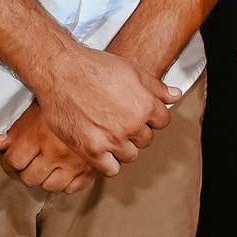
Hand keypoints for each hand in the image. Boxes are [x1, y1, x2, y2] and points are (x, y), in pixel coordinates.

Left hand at [0, 102, 97, 192]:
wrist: (102, 98)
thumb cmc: (67, 97)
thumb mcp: (38, 106)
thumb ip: (18, 127)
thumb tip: (0, 144)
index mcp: (39, 135)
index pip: (14, 162)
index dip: (8, 162)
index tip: (10, 160)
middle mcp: (55, 153)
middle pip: (29, 178)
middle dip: (25, 171)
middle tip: (27, 164)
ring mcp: (74, 164)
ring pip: (50, 186)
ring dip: (45, 178)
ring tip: (46, 167)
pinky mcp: (92, 170)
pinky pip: (72, 188)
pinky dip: (66, 183)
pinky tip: (65, 171)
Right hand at [30, 43, 174, 174]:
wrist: (61, 71)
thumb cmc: (94, 67)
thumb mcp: (132, 70)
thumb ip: (156, 87)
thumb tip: (175, 96)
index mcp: (145, 105)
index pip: (162, 122)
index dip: (150, 116)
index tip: (138, 112)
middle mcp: (131, 125)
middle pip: (146, 139)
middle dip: (136, 130)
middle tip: (119, 119)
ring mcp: (111, 139)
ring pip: (130, 155)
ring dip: (123, 146)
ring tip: (109, 132)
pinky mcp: (91, 150)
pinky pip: (111, 169)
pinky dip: (109, 162)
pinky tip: (102, 149)